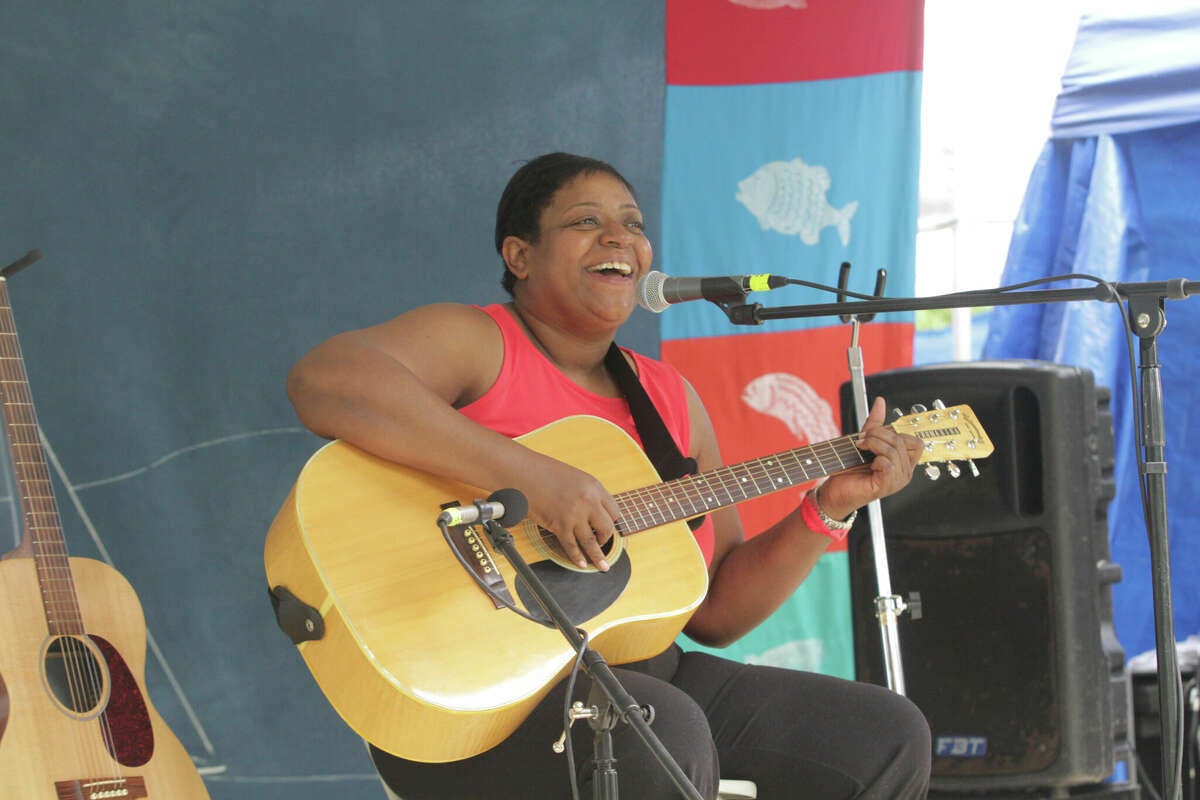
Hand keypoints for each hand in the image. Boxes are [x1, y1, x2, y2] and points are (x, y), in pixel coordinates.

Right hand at [520, 455, 621, 570]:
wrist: (523, 472)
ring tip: (602, 566)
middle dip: (606, 538)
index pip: (614, 510)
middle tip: (602, 543)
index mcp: (594, 486)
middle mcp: (588, 501)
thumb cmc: (543, 472)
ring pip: (591, 542)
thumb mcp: (574, 478)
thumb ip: (586, 494)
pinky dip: (577, 557)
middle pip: (607, 527)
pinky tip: (581, 563)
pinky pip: (572, 546)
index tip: (608, 528)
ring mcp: (574, 514)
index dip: (611, 521)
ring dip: (598, 556)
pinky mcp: (560, 525)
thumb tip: (592, 511)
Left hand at [816, 396, 922, 518]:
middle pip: (901, 442)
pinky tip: (867, 462)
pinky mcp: (886, 486)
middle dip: (878, 435)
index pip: (916, 442)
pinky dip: (876, 458)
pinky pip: (888, 464)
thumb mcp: (865, 442)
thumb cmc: (850, 469)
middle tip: (861, 440)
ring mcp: (897, 481)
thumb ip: (875, 423)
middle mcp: (905, 473)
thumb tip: (880, 401)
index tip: (874, 434)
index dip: (895, 433)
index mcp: (904, 463)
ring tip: (860, 447)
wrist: (834, 490)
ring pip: (894, 451)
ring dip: (873, 444)